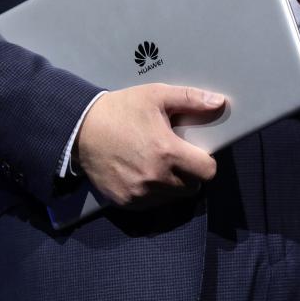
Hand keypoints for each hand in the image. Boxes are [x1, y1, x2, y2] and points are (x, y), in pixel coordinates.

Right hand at [75, 83, 223, 208]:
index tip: (195, 153)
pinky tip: (141, 174)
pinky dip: (151, 193)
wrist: (80, 129)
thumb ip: (190, 99)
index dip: (205, 162)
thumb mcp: (156, 96)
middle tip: (176, 158)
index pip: (207, 171)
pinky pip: (150, 204)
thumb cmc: (121, 110)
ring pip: (171, 198)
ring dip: (171, 186)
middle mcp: (156, 178)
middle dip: (189, 174)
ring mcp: (139, 193)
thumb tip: (219, 102)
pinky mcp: (125, 202)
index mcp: (168, 152)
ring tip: (157, 165)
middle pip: (192, 188)